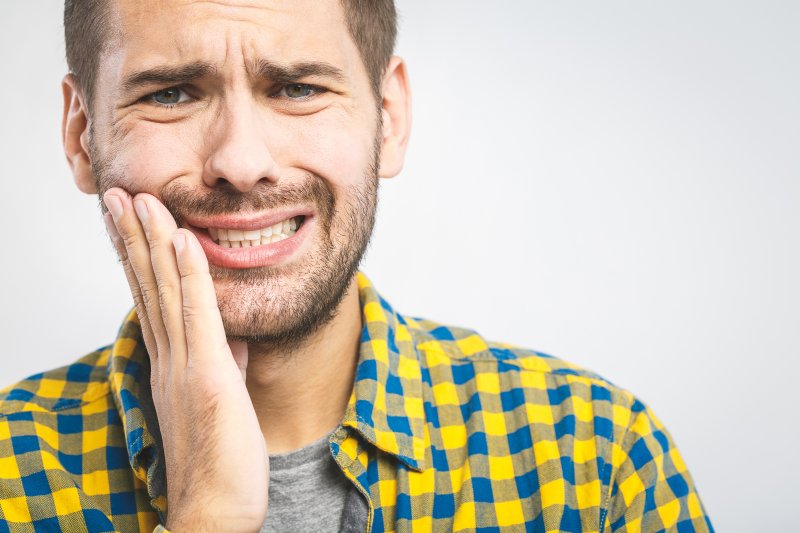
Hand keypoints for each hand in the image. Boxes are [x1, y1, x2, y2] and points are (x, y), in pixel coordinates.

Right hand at [103, 188, 267, 532]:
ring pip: (165, 292)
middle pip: (147, 286)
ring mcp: (185, 366)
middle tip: (117, 194)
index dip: (137, 257)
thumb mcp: (222, 398)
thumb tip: (235, 339)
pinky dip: (191, 275)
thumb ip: (224, 363)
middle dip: (132, 237)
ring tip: (139, 199)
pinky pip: (199, 316)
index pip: (150, 298)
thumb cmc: (221, 457)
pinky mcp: (210, 377)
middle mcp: (169, 358)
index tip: (130, 221)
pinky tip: (184, 239)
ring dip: (153, 241)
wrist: (215, 510)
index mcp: (170, 362)